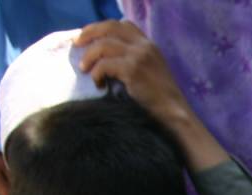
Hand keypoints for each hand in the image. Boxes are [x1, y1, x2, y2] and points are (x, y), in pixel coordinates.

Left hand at [75, 21, 227, 170]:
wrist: (174, 114)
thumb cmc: (160, 98)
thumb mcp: (151, 71)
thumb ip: (135, 59)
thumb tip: (105, 55)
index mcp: (149, 44)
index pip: (122, 24)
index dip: (102, 28)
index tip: (89, 38)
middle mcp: (145, 46)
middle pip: (109, 28)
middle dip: (89, 34)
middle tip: (76, 45)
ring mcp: (139, 56)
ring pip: (103, 45)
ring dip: (89, 56)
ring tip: (85, 69)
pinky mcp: (133, 70)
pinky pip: (104, 64)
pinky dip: (96, 73)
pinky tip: (99, 84)